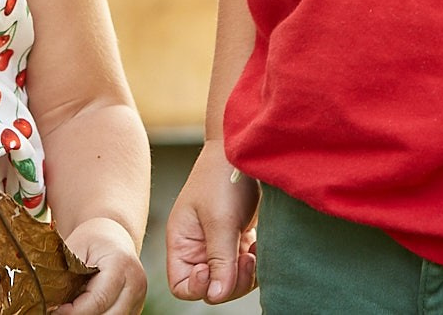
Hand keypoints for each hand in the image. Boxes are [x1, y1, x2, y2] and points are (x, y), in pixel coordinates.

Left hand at [53, 217, 147, 314]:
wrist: (113, 237)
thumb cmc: (91, 242)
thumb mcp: (75, 251)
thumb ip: (66, 277)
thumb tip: (52, 303)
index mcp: (121, 265)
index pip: (98, 300)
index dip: (74, 311)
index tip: (55, 310)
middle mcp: (136, 284)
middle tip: (60, 311)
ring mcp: (138, 299)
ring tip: (73, 309)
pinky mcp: (135, 309)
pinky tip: (85, 309)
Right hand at [165, 141, 257, 303]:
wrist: (245, 148)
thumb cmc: (223, 175)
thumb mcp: (220, 219)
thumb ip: (219, 259)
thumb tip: (216, 294)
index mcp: (183, 242)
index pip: (182, 285)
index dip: (198, 287)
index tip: (215, 270)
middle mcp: (199, 246)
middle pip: (211, 287)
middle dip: (230, 281)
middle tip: (246, 260)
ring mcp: (220, 243)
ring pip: (231, 280)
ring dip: (246, 273)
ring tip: (254, 252)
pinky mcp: (239, 237)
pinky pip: (246, 266)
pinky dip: (255, 263)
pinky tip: (260, 245)